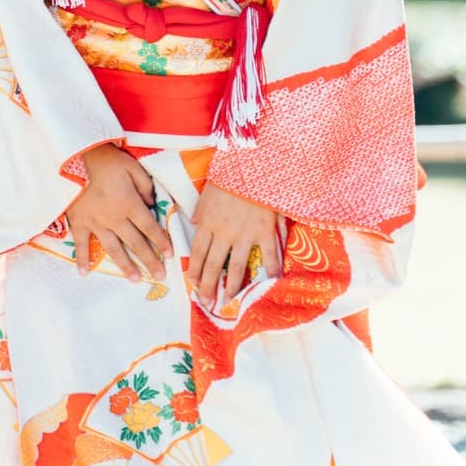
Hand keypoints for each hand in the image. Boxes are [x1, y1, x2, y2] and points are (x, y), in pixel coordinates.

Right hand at [63, 142, 172, 281]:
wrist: (73, 156)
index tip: (170, 255)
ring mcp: (95, 222)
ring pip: (113, 249)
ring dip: (125, 265)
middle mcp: (114, 218)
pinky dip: (82, 259)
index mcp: (129, 203)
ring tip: (135, 279)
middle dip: (149, 260)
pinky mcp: (79, 221)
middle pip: (135, 243)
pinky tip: (84, 273)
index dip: (161, 241)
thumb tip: (151, 204)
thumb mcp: (131, 166)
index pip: (149, 227)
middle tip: (160, 276)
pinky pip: (81, 243)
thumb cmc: (104, 159)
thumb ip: (144, 186)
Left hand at [188, 182, 281, 306]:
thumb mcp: (208, 190)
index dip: (195, 270)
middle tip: (206, 301)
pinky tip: (271, 285)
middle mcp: (224, 233)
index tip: (193, 283)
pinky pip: (268, 257)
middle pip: (214, 265)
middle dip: (208, 285)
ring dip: (232, 287)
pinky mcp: (264, 233)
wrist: (253, 164)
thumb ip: (201, 210)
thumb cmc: (229, 174)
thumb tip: (194, 223)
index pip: (198, 252)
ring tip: (228, 301)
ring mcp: (245, 235)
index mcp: (208, 221)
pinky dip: (271, 272)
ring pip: (237, 268)